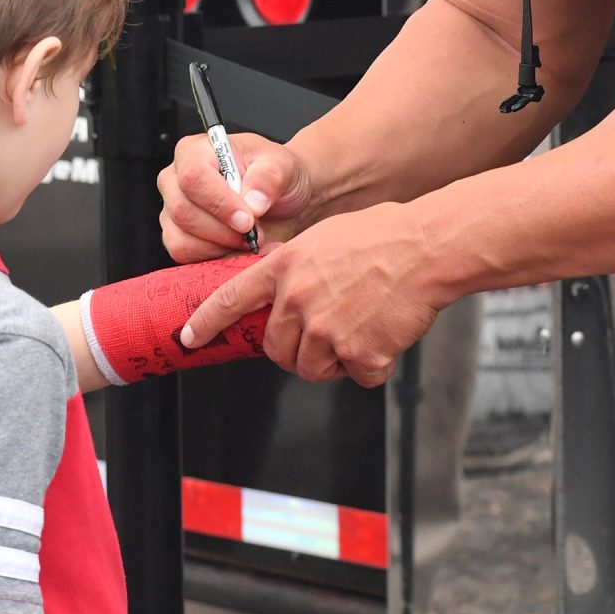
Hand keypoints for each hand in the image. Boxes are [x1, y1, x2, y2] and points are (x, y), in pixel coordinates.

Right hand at [158, 131, 312, 262]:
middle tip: (254, 231)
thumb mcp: (283, 166)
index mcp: (195, 151)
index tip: (247, 219)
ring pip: (182, 238)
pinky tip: (239, 249)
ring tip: (250, 239)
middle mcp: (176, 179)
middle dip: (224, 230)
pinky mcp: (177, 237)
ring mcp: (172, 210)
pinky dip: (216, 258)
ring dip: (222, 246)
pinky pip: (184, 255)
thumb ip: (269, 177)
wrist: (282, 201)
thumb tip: (252, 202)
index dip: (219, 202)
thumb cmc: (275, 176)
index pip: (193, 177)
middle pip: (183, 211)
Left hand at [179, 202, 442, 386]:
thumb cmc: (382, 237)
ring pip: (313, 369)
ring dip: (334, 360)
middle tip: (325, 332)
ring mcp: (326, 329)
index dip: (207, 322)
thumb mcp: (321, 239)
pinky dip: (373, 364)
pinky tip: (384, 334)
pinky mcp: (357, 353)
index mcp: (286, 268)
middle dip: (297, 350)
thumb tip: (284, 296)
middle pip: (278, 350)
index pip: (231, 299)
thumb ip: (295, 269)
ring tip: (360, 327)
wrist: (425, 249)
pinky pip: (358, 375)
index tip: (189, 338)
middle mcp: (298, 299)